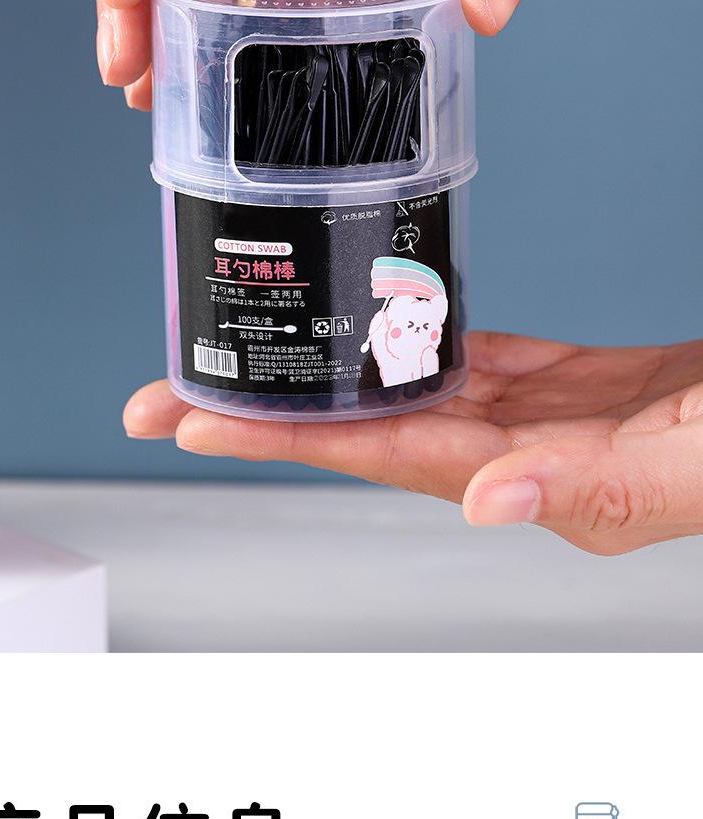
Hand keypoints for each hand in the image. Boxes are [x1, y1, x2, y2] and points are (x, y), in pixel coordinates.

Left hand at [123, 335, 702, 553]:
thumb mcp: (693, 462)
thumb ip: (595, 490)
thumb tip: (481, 501)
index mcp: (547, 482)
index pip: (389, 456)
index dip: (288, 439)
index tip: (195, 417)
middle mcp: (532, 460)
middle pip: (375, 432)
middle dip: (271, 414)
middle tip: (168, 391)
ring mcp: (554, 425)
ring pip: (417, 396)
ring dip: (331, 376)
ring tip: (254, 350)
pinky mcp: (583, 388)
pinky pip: (484, 364)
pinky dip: (427, 339)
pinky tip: (387, 317)